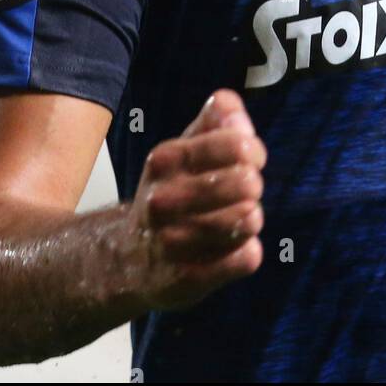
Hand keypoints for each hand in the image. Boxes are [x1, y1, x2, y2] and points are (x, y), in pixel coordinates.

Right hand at [128, 88, 265, 309]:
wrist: (131, 256)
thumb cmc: (171, 191)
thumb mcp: (186, 146)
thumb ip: (214, 118)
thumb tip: (232, 105)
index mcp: (165, 160)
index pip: (234, 143)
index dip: (251, 148)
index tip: (250, 157)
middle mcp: (162, 201)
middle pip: (245, 183)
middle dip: (254, 184)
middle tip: (249, 189)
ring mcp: (172, 242)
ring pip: (247, 221)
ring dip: (252, 218)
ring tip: (243, 216)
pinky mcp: (187, 280)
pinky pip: (244, 259)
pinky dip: (248, 253)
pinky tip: (235, 248)